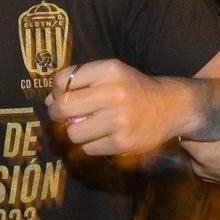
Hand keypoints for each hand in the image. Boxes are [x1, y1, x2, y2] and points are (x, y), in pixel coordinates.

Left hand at [45, 60, 193, 156]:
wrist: (171, 107)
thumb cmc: (134, 89)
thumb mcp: (111, 73)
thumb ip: (80, 81)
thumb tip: (48, 101)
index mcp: (109, 70)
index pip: (64, 80)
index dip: (56, 91)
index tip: (62, 97)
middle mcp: (114, 93)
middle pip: (63, 107)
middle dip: (58, 114)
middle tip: (66, 116)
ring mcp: (118, 119)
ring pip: (74, 132)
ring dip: (77, 132)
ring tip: (90, 127)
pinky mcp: (122, 142)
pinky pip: (89, 148)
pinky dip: (92, 144)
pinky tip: (105, 136)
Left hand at [183, 71, 219, 202]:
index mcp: (203, 153)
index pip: (183, 129)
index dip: (191, 114)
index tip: (202, 102)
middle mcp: (200, 168)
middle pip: (192, 139)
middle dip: (202, 124)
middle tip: (214, 107)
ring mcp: (211, 177)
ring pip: (202, 150)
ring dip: (211, 137)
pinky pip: (212, 160)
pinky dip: (218, 149)